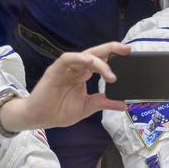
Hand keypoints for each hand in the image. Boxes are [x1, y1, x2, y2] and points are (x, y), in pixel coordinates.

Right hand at [0, 42, 129, 131]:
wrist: (38, 118)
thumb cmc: (59, 111)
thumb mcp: (87, 108)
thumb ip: (104, 103)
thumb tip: (124, 104)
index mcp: (83, 75)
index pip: (101, 61)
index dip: (114, 57)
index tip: (129, 55)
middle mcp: (76, 68)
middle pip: (95, 53)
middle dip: (111, 49)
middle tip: (126, 50)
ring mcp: (66, 68)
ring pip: (84, 56)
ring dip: (98, 62)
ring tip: (110, 74)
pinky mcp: (55, 70)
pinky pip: (67, 59)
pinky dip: (79, 58)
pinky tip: (89, 62)